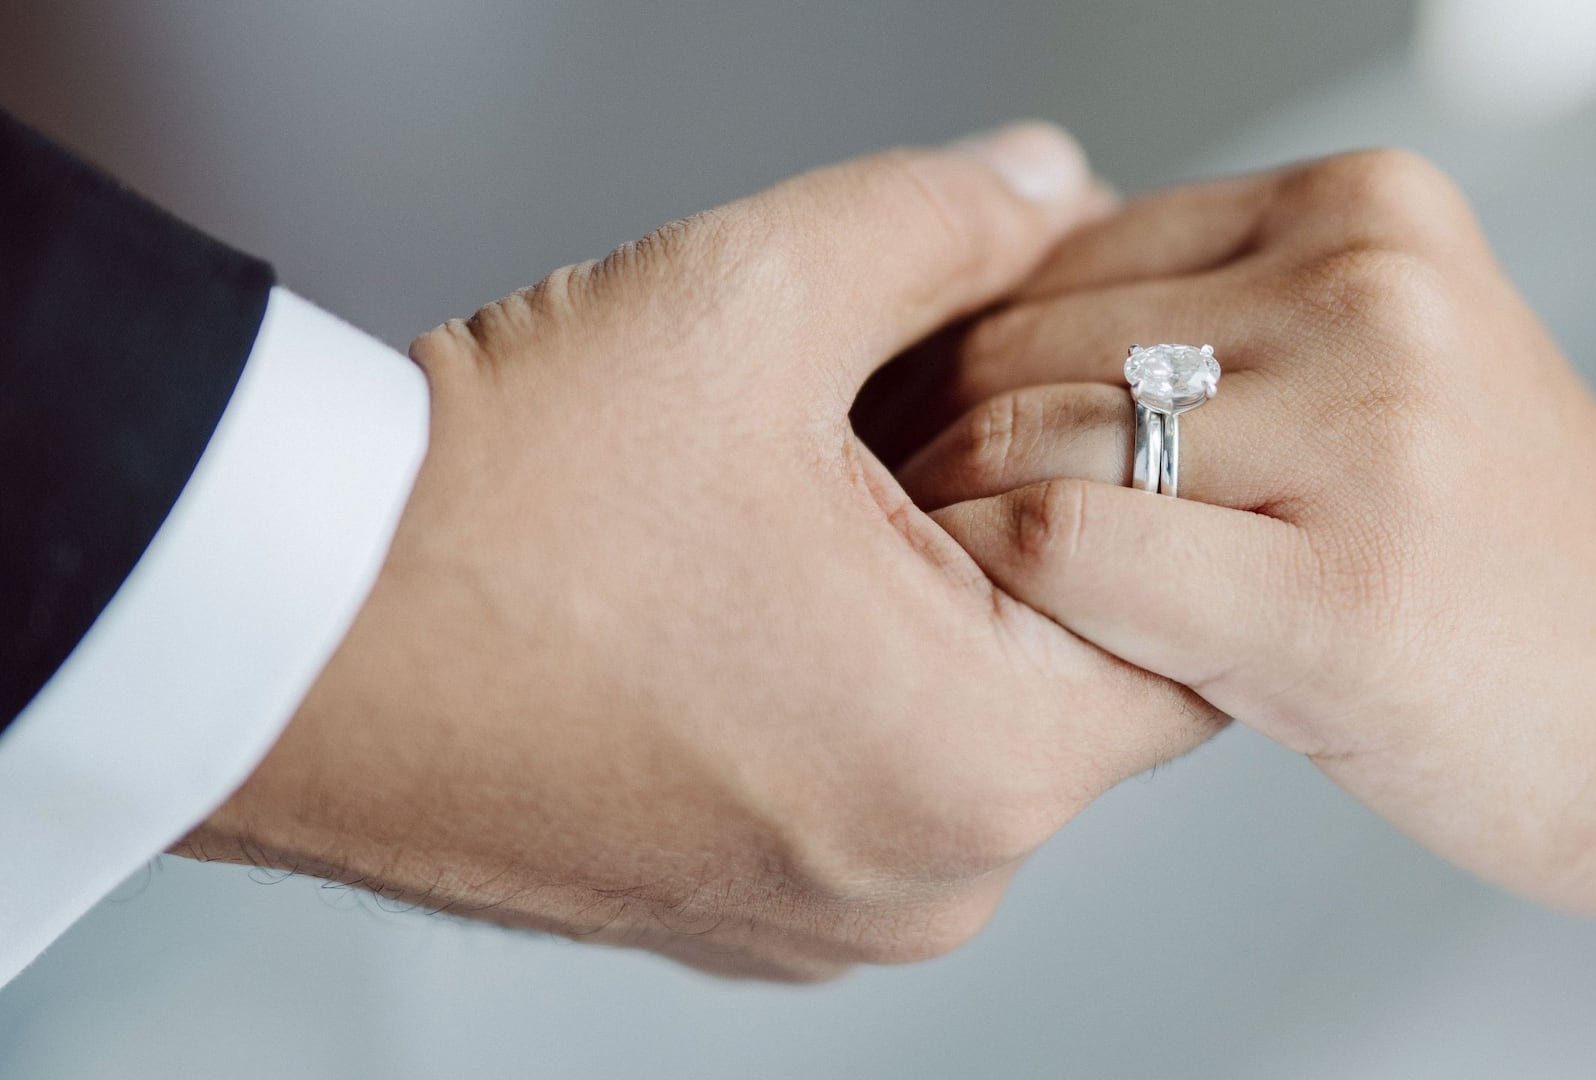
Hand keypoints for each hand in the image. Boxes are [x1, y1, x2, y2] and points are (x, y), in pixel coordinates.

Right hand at [174, 123, 1218, 980]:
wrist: (275, 642)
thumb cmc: (481, 516)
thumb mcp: (746, 297)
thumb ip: (948, 224)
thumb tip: (1048, 184)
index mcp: (973, 757)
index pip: (1192, 616)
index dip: (1140, 481)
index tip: (1069, 405)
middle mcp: (923, 878)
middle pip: (1083, 677)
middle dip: (1029, 536)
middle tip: (922, 431)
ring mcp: (829, 918)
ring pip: (975, 731)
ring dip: (936, 615)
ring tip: (815, 511)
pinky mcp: (744, 919)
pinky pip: (874, 788)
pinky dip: (855, 691)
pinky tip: (750, 599)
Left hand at [904, 149, 1595, 913]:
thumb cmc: (1512, 559)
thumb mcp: (1385, 370)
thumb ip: (1215, 326)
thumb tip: (988, 331)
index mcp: (1360, 209)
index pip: (1050, 256)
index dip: (947, 361)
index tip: (911, 452)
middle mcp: (1365, 285)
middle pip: (1020, 341)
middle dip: (930, 447)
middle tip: (902, 539)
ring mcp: (1364, 429)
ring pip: (1023, 438)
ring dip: (953, 530)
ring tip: (958, 604)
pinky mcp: (1344, 588)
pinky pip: (1068, 547)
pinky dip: (1000, 593)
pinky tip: (1021, 649)